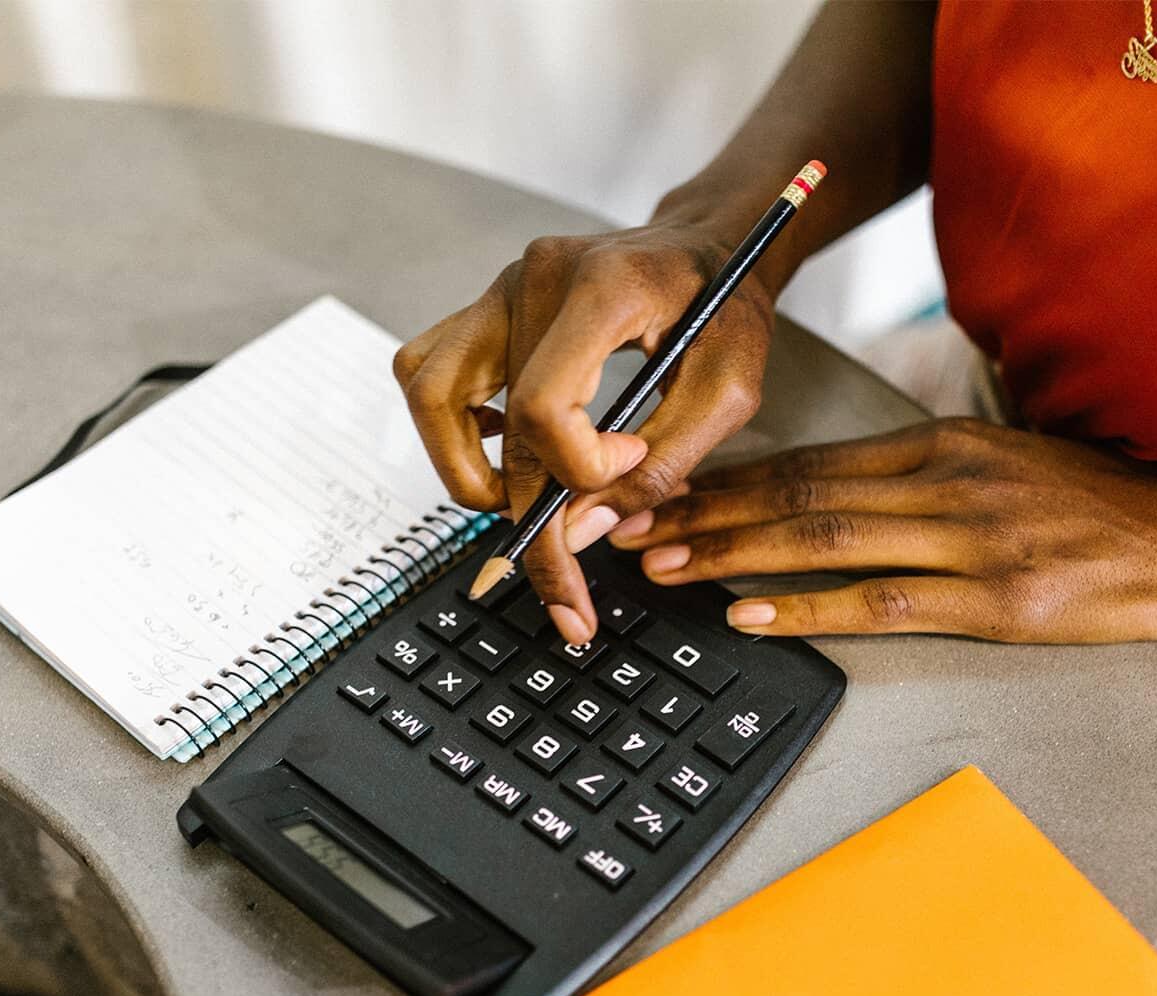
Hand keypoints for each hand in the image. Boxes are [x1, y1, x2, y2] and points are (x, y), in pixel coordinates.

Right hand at [394, 223, 773, 641]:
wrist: (710, 244)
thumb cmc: (724, 307)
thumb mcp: (727, 391)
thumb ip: (661, 465)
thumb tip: (580, 533)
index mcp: (601, 288)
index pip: (544, 404)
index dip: (577, 466)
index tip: (625, 467)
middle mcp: (534, 278)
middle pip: (496, 422)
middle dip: (529, 520)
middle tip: (564, 590)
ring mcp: (500, 287)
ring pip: (430, 393)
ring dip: (463, 469)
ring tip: (517, 510)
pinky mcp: (487, 305)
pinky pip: (428, 371)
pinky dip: (452, 426)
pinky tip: (505, 449)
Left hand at [608, 419, 1156, 641]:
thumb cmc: (1099, 505)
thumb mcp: (1007, 458)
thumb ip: (924, 469)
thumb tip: (834, 487)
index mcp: (944, 443)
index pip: (810, 459)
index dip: (726, 478)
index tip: (663, 491)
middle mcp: (948, 481)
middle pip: (800, 495)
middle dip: (704, 512)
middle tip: (628, 527)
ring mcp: (972, 541)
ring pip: (826, 541)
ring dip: (732, 555)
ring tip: (665, 567)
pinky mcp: (999, 604)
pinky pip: (884, 604)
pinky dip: (808, 609)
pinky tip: (751, 614)